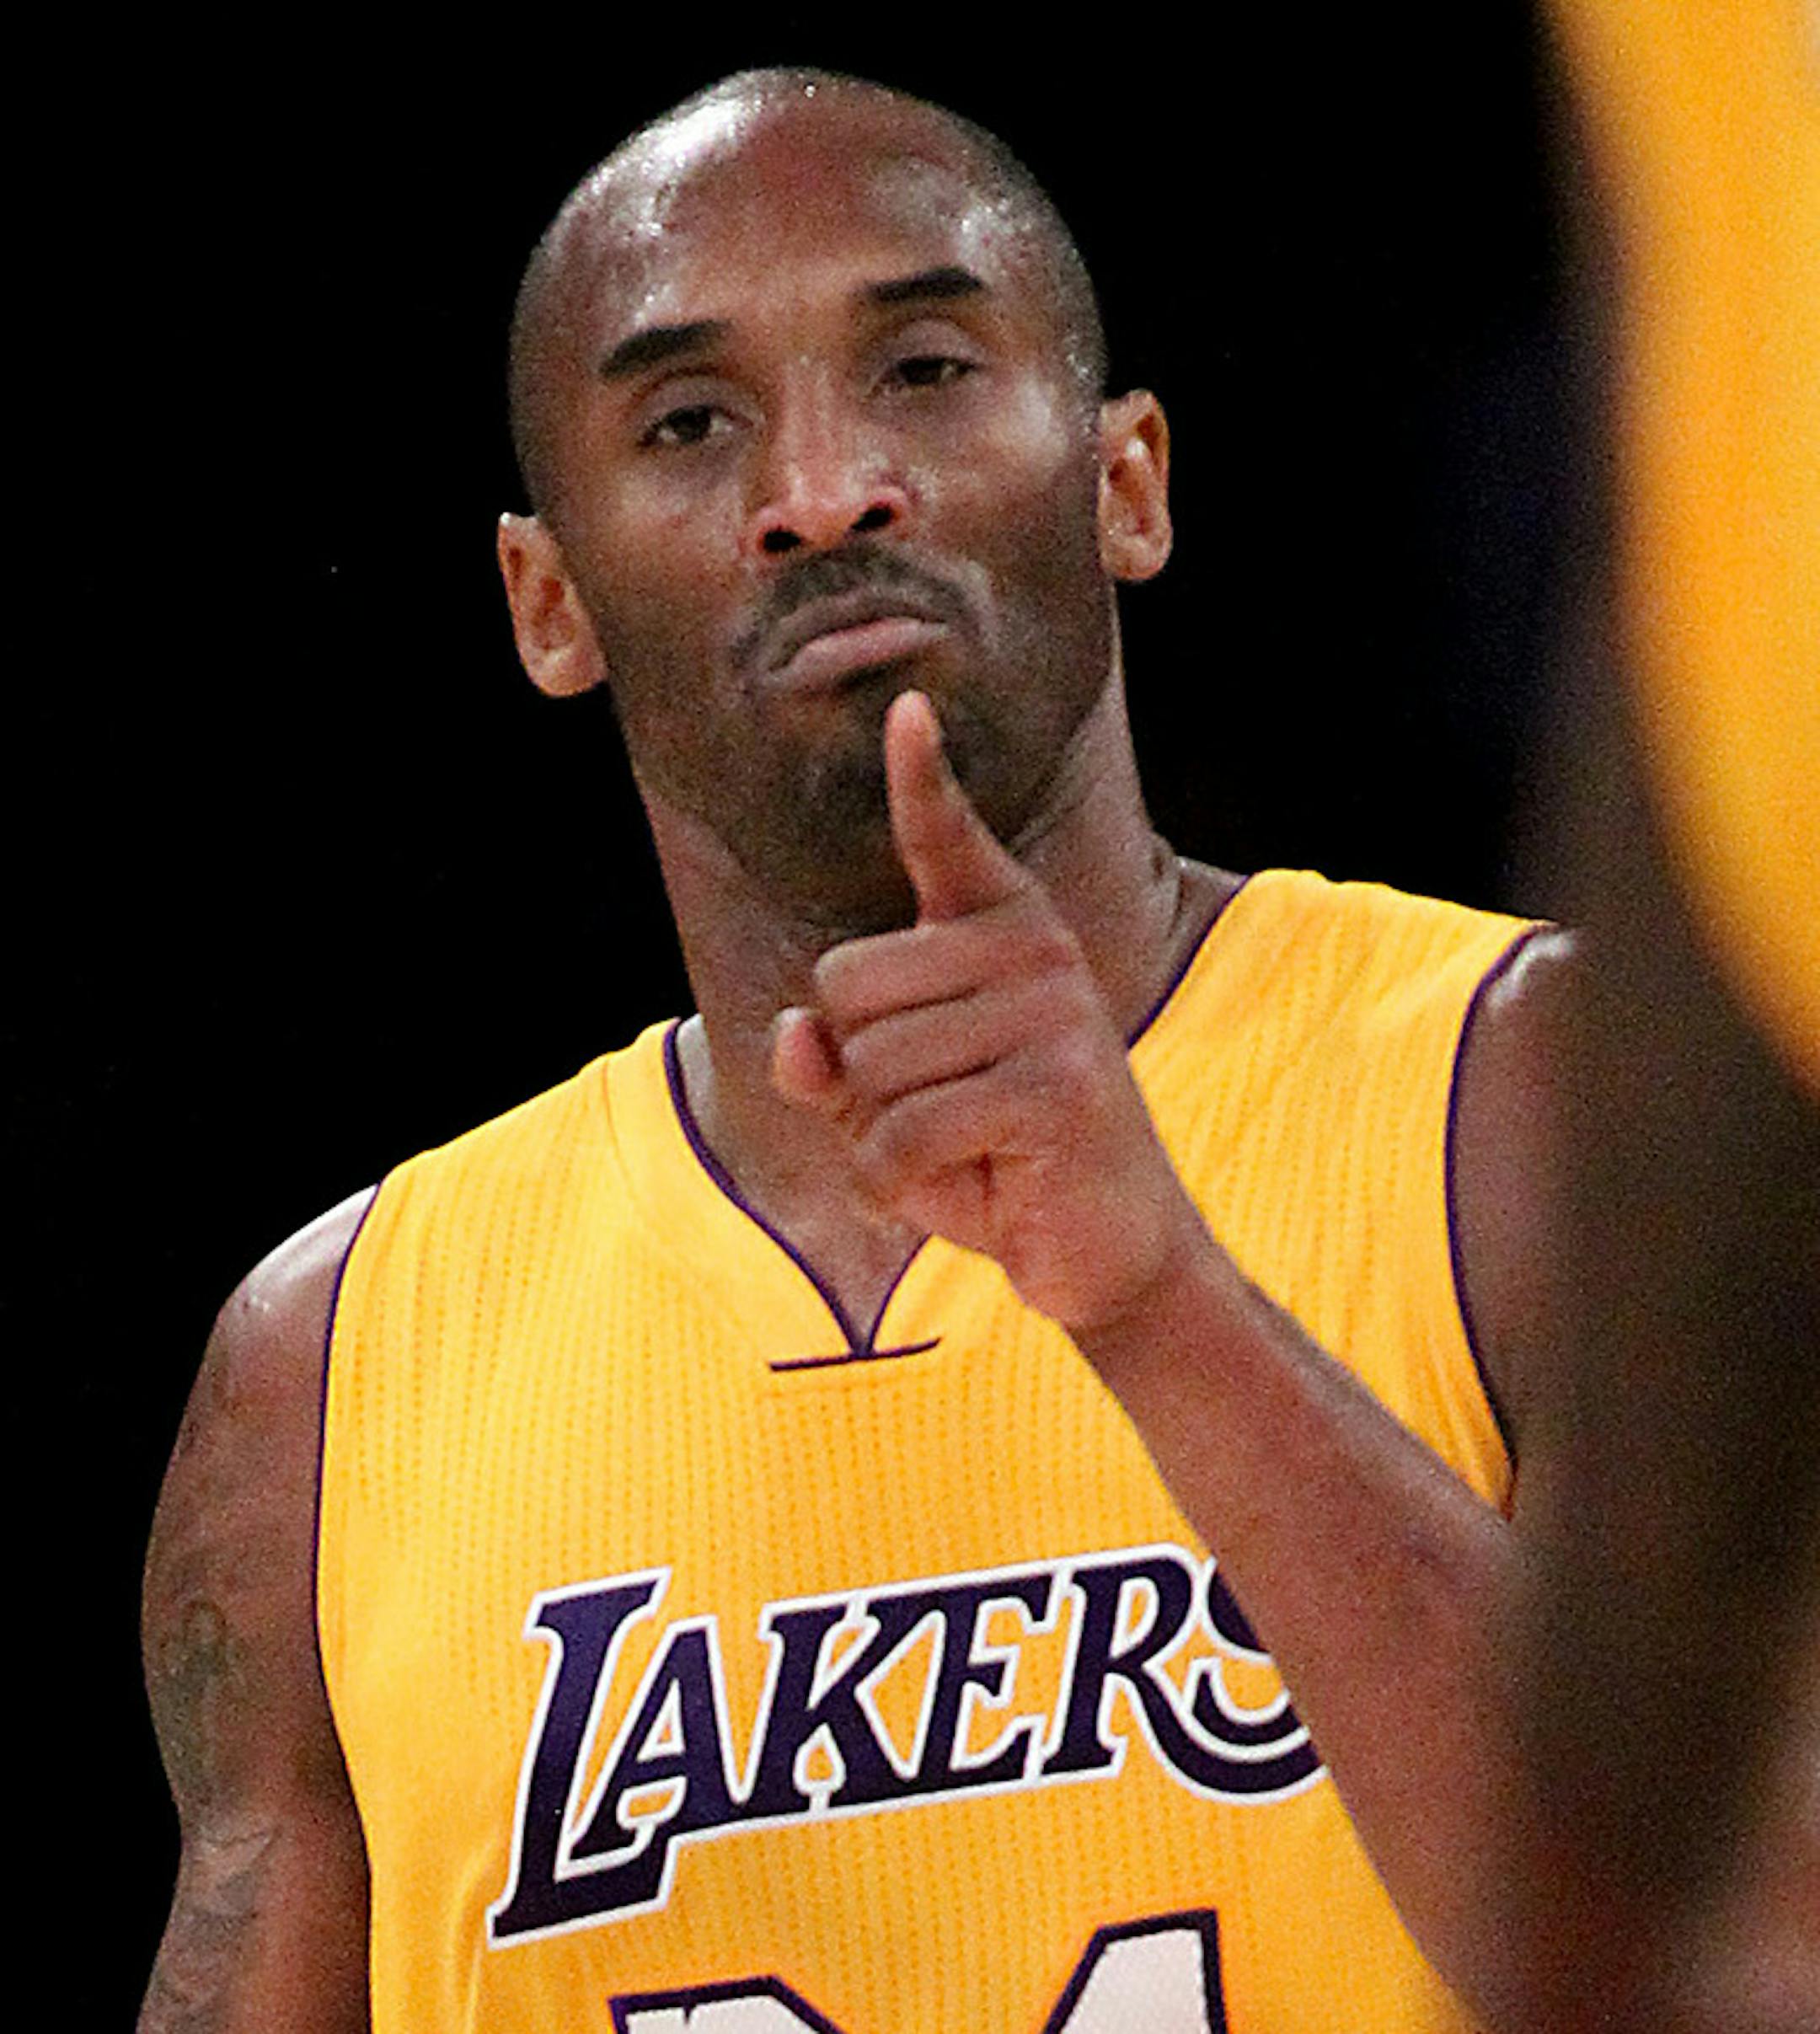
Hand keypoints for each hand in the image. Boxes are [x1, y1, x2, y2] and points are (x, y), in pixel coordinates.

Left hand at [771, 690, 1203, 1332]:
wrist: (1110, 1248)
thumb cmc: (994, 1161)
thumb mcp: (894, 1108)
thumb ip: (832, 1064)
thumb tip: (793, 1032)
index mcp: (1002, 931)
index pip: (947, 839)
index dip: (922, 779)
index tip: (909, 708)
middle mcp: (1032, 950)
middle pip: (843, 983)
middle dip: (858, 1075)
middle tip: (940, 1115)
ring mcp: (1049, 1013)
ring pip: (868, 1066)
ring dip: (881, 1138)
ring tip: (963, 1151)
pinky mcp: (1052, 1088)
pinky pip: (900, 1132)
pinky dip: (897, 1183)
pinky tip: (968, 1188)